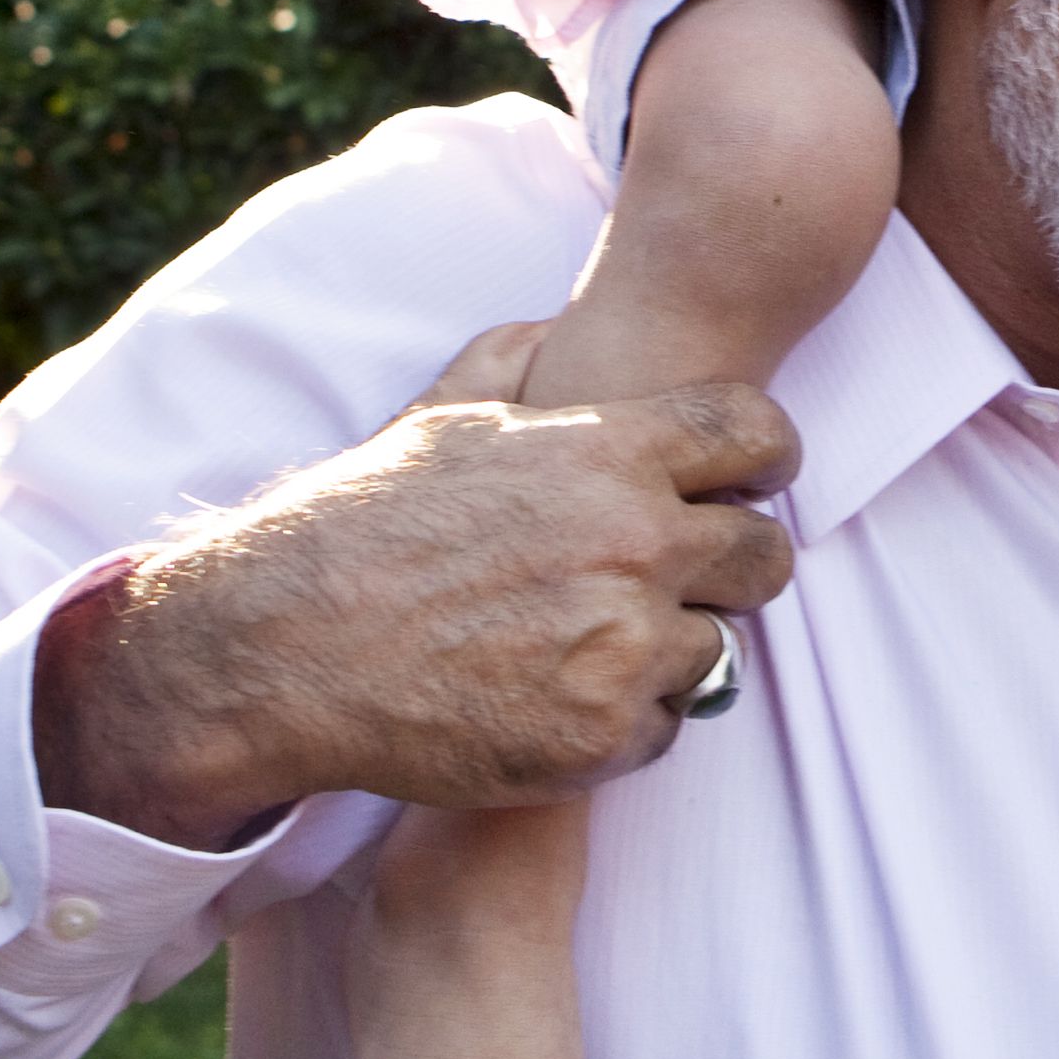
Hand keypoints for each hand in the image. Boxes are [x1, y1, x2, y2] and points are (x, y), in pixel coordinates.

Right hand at [36, 325, 800, 848]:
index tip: (755, 482)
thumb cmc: (362, 527)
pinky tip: (559, 701)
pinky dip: (625, 721)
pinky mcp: (602, 732)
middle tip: (689, 582)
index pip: (758, 435)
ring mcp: (624, 641)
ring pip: (718, 650)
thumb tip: (554, 327)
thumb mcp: (441, 419)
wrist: (290, 649)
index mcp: (609, 453)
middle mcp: (635, 542)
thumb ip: (512, 362)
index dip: (768, 460)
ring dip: (672, 651)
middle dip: (737, 568)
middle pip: (766, 556)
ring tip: (595, 647)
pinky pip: (665, 728)